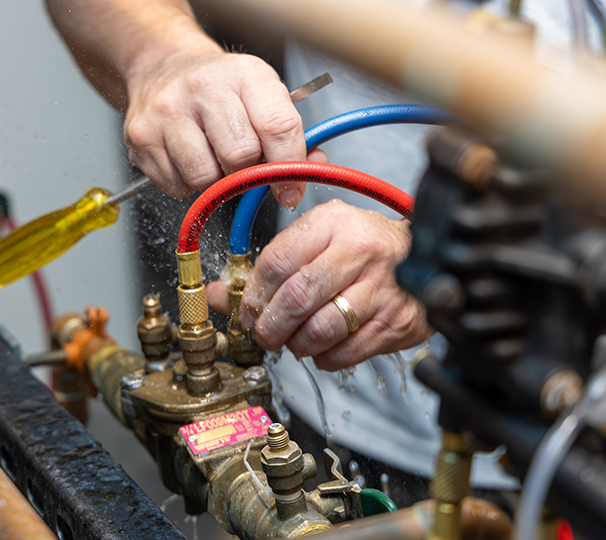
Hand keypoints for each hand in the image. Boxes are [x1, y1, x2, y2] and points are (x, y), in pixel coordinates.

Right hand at [124, 51, 307, 200]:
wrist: (164, 67)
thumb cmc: (219, 87)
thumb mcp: (262, 94)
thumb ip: (289, 135)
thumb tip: (306, 173)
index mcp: (244, 74)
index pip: (277, 127)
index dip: (289, 166)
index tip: (290, 187)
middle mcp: (203, 88)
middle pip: (239, 157)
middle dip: (246, 173)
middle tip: (243, 166)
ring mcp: (166, 113)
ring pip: (204, 178)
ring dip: (215, 182)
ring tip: (213, 159)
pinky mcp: (141, 138)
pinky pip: (176, 186)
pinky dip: (188, 183)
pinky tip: (189, 159)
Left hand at [208, 199, 432, 370]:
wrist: (426, 254)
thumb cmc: (361, 246)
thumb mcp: (314, 240)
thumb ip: (265, 268)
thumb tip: (215, 295)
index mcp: (332, 224)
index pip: (276, 262)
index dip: (253, 294)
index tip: (246, 310)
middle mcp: (360, 252)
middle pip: (297, 298)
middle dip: (270, 326)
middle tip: (265, 334)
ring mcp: (382, 289)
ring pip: (321, 330)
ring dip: (297, 344)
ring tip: (294, 339)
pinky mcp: (397, 323)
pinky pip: (345, 353)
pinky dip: (324, 357)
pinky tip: (323, 346)